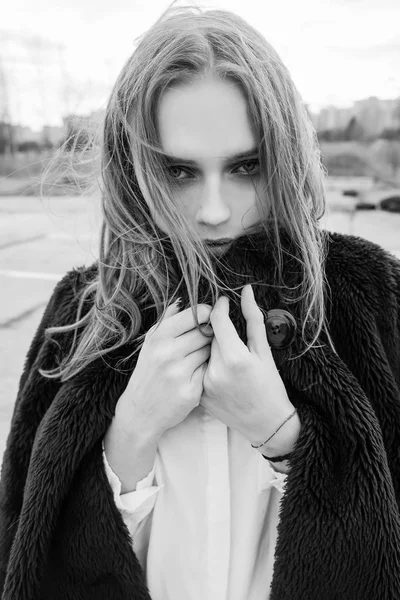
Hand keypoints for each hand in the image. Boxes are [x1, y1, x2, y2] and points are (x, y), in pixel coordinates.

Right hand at [118, 300, 213, 441]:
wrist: (141, 412)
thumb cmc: (148, 371)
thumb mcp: (150, 343)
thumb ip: (166, 321)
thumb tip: (183, 300)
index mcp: (158, 338)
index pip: (195, 314)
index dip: (206, 313)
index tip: (208, 316)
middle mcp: (168, 354)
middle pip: (206, 332)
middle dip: (208, 334)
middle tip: (204, 339)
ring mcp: (180, 374)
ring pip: (209, 352)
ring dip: (207, 353)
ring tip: (196, 357)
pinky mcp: (191, 392)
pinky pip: (208, 372)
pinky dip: (205, 371)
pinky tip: (195, 375)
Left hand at [200, 285, 294, 444]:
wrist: (267, 424)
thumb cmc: (270, 386)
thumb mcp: (264, 351)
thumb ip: (253, 319)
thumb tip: (246, 291)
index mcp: (234, 357)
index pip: (216, 319)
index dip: (219, 307)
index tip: (224, 302)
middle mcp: (216, 370)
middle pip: (208, 335)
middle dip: (218, 331)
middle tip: (231, 338)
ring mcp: (205, 384)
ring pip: (202, 352)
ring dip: (211, 349)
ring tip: (228, 359)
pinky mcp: (199, 395)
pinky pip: (198, 368)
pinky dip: (207, 365)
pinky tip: (221, 373)